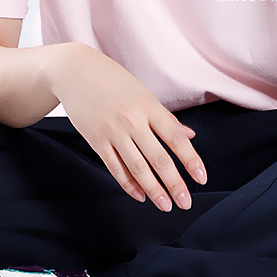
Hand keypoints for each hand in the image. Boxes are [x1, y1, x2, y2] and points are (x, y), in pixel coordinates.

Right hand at [50, 43, 207, 211]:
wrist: (74, 71)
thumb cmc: (113, 80)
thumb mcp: (142, 93)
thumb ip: (166, 117)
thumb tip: (190, 136)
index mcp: (149, 106)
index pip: (175, 138)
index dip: (191, 160)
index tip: (201, 178)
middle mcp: (132, 120)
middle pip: (158, 158)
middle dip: (174, 183)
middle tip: (186, 203)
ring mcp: (112, 132)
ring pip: (137, 167)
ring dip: (153, 190)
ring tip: (166, 206)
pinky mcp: (96, 140)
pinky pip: (114, 167)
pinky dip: (128, 184)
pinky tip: (140, 196)